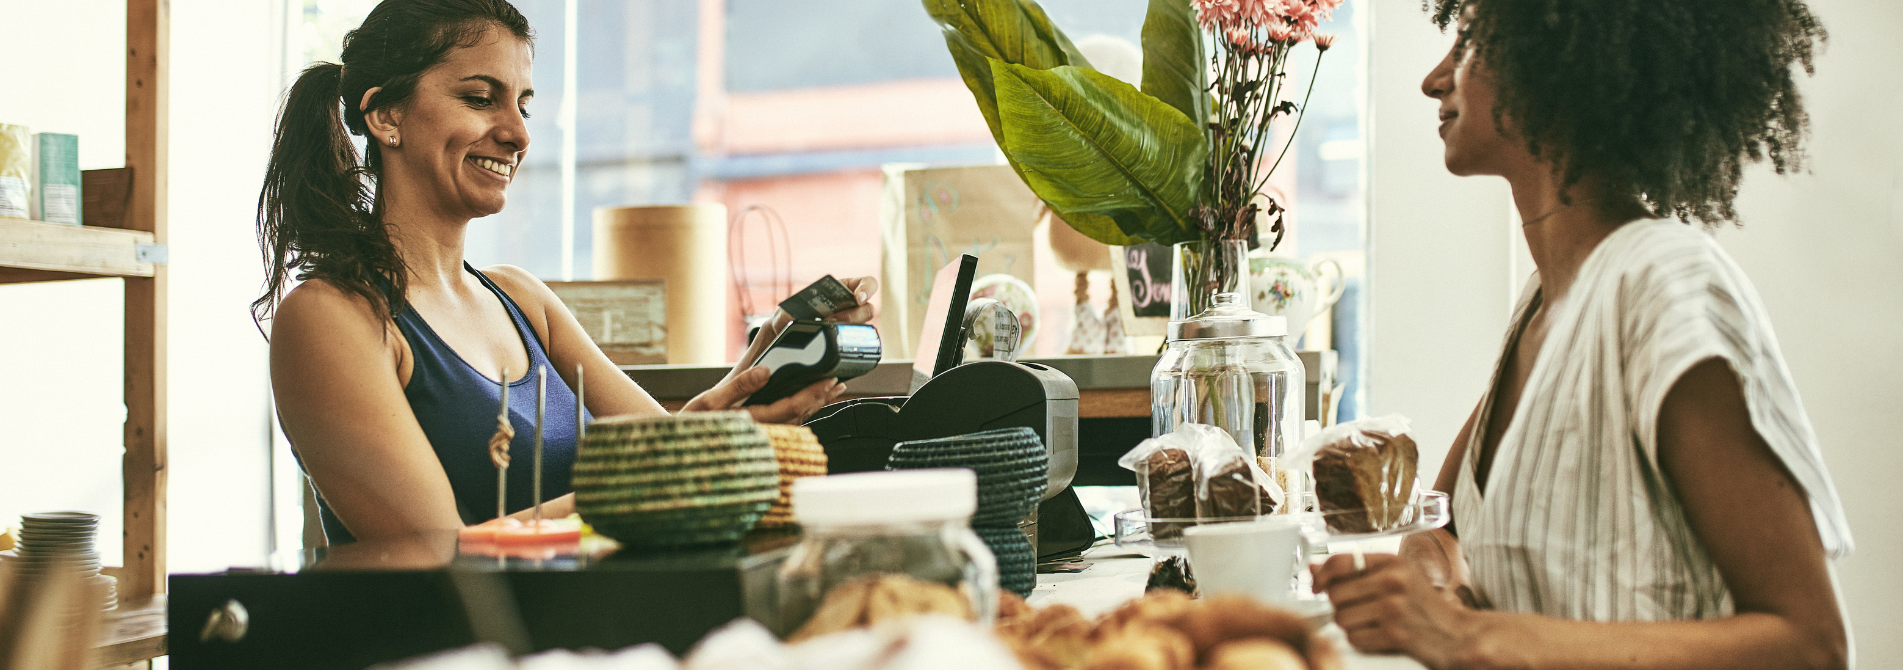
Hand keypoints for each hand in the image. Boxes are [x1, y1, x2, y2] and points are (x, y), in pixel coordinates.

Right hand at [681, 365, 846, 423]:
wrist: (683, 445)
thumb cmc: (693, 423)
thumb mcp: (710, 401)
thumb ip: (739, 386)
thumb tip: (765, 371)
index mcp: (752, 422)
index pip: (790, 407)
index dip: (812, 393)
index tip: (828, 380)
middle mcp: (762, 432)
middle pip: (800, 415)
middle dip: (820, 398)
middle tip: (837, 381)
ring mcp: (763, 436)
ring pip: (797, 420)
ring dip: (816, 404)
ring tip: (832, 389)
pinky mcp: (761, 435)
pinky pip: (788, 423)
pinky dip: (803, 410)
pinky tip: (811, 401)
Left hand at [750, 276, 880, 347]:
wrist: (785, 343)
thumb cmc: (787, 321)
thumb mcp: (785, 313)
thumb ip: (791, 312)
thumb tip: (796, 317)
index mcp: (841, 291)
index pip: (866, 284)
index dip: (867, 288)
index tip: (859, 297)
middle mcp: (850, 308)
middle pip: (868, 309)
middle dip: (852, 316)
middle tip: (832, 321)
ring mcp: (851, 327)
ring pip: (864, 328)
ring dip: (848, 331)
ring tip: (828, 333)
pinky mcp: (849, 344)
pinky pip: (857, 346)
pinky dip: (847, 347)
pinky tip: (832, 346)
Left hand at [1312, 553, 1473, 667]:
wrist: (1457, 635)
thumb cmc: (1423, 606)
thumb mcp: (1396, 577)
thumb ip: (1356, 571)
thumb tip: (1313, 568)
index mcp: (1392, 561)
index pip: (1340, 561)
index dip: (1322, 575)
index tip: (1317, 586)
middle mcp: (1393, 581)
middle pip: (1336, 594)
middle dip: (1341, 607)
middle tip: (1358, 611)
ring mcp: (1394, 608)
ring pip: (1342, 618)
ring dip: (1350, 626)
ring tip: (1371, 624)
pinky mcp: (1395, 635)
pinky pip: (1354, 639)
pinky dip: (1361, 641)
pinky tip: (1377, 637)